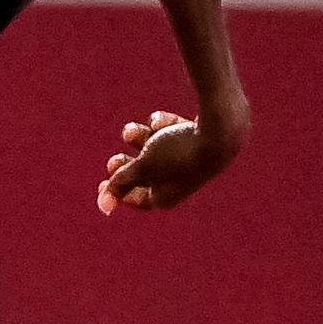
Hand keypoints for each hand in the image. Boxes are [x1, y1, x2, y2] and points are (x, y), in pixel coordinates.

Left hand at [98, 108, 239, 213]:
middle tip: (113, 160)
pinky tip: (159, 120)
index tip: (102, 184)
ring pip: (156, 148)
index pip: (138, 199)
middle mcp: (180, 181)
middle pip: (146, 175)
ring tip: (130, 130)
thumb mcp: (143, 167)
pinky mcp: (199, 137)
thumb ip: (122, 182)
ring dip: (139, 138)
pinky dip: (161, 125)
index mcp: (167, 196)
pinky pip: (171, 131)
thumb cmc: (178, 152)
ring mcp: (191, 159)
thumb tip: (104, 203)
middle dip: (127, 166)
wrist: (220, 130)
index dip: (118, 193)